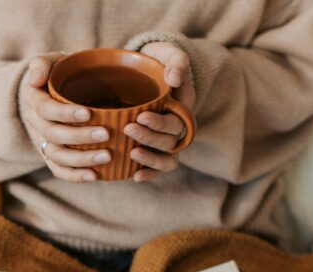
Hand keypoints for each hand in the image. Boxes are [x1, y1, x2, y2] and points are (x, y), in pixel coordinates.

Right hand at [21, 52, 111, 181]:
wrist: (60, 90)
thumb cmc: (61, 73)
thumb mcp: (52, 61)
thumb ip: (42, 64)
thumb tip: (35, 79)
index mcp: (34, 99)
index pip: (45, 109)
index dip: (65, 113)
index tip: (88, 113)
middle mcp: (36, 123)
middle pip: (53, 134)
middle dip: (79, 137)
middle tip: (105, 134)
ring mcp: (44, 142)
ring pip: (57, 156)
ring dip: (81, 159)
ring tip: (106, 156)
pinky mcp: (53, 156)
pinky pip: (60, 170)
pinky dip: (75, 176)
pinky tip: (94, 176)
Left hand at [126, 42, 195, 182]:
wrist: (145, 72)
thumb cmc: (156, 61)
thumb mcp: (167, 54)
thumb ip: (176, 61)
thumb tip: (175, 78)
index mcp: (184, 107)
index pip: (177, 121)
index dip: (160, 123)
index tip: (141, 116)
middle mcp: (178, 128)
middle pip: (170, 141)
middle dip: (150, 138)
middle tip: (128, 129)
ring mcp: (166, 140)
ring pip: (168, 159)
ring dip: (151, 160)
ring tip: (132, 154)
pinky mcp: (154, 149)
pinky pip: (157, 168)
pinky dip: (149, 174)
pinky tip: (135, 176)